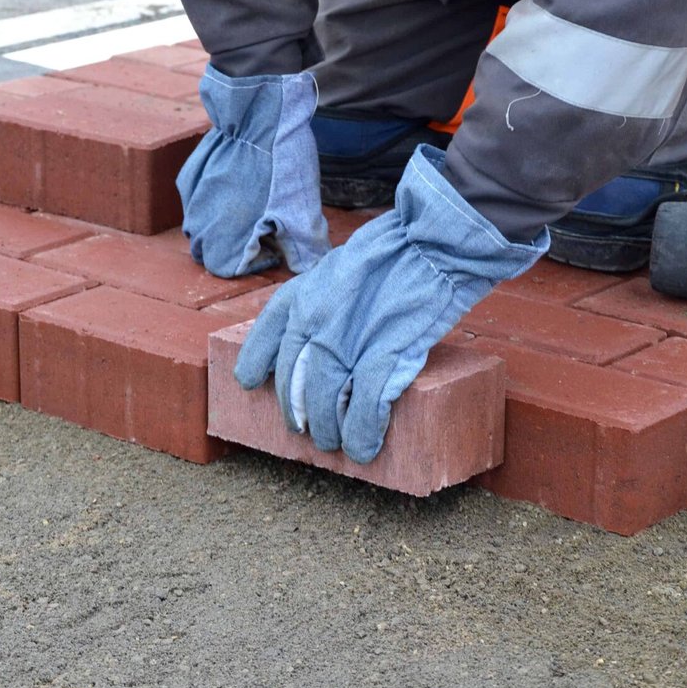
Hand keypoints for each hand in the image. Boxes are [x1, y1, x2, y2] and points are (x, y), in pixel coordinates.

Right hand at [177, 65, 329, 277]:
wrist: (259, 112)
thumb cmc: (281, 165)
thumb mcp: (303, 210)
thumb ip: (305, 248)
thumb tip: (307, 268)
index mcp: (223, 241)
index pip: (229, 269)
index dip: (255, 259)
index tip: (276, 240)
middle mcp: (199, 226)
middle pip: (211, 252)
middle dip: (235, 246)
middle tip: (265, 225)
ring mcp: (191, 200)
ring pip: (201, 228)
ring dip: (223, 225)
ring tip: (253, 204)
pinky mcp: (189, 177)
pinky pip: (197, 201)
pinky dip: (214, 201)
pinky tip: (237, 182)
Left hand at [233, 145, 547, 462]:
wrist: (433, 241)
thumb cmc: (394, 251)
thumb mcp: (339, 266)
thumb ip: (324, 300)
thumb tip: (322, 336)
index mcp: (300, 294)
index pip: (263, 340)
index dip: (256, 366)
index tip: (252, 383)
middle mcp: (313, 320)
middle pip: (293, 383)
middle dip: (298, 413)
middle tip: (307, 430)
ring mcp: (346, 340)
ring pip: (323, 402)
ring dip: (329, 431)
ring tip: (337, 443)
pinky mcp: (383, 356)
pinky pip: (363, 407)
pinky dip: (361, 432)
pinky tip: (363, 446)